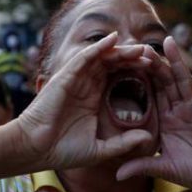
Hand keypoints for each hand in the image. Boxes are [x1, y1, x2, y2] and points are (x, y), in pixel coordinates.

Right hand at [14, 32, 156, 169]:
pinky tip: (113, 39)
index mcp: (93, 99)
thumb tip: (148, 139)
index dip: (136, 72)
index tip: (156, 72)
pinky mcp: (65, 77)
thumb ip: (123, 143)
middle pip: (113, 64)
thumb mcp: (100, 150)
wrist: (36, 150)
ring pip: (102, 58)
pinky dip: (98, 47)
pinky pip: (84, 58)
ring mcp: (75, 80)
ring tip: (142, 49)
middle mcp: (85, 86)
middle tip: (154, 57)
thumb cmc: (62, 151)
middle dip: (133, 59)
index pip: (118, 78)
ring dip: (122, 51)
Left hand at [117, 37, 191, 191]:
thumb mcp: (164, 168)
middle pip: (164, 82)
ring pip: (183, 80)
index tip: (125, 63)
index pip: (150, 94)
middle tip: (141, 45)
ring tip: (168, 41)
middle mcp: (179, 110)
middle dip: (154, 64)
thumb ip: (141, 166)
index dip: (139, 79)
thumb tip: (116, 176)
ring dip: (176, 61)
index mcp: (165, 120)